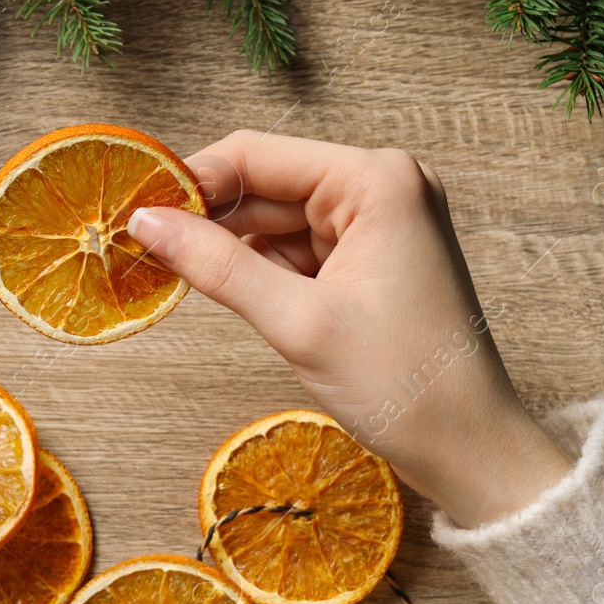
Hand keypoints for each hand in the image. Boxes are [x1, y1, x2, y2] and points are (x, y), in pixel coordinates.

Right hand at [126, 131, 569, 527]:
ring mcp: (380, 223)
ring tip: (173, 277)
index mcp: (376, 180)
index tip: (133, 214)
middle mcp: (383, 186)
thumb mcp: (298, 322)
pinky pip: (299, 250)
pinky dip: (260, 271)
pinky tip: (226, 294)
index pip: (258, 156)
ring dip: (230, 250)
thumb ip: (217, 266)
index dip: (191, 182)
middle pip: (266, 184)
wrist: (470, 448)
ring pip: (277, 221)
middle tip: (140, 252)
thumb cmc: (402, 383)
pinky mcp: (373, 260)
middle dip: (207, 220)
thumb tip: (145, 223)